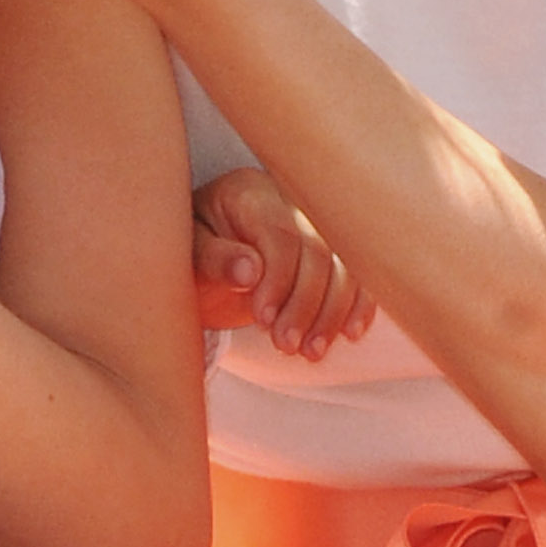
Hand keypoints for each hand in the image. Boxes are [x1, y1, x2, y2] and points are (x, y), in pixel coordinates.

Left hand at [193, 166, 374, 357]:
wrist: (204, 254)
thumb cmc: (191, 251)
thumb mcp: (188, 254)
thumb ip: (215, 259)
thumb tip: (249, 271)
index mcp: (250, 194)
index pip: (280, 236)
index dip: (279, 281)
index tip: (263, 320)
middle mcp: (289, 201)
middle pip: (317, 250)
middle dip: (306, 304)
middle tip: (287, 345)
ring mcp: (315, 222)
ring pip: (343, 263)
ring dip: (333, 312)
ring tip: (311, 352)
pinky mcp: (331, 246)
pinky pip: (356, 272)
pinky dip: (357, 304)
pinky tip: (349, 333)